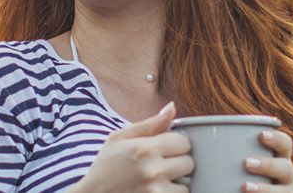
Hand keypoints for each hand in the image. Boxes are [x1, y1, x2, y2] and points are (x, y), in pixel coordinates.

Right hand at [71, 103, 192, 192]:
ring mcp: (156, 191)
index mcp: (144, 149)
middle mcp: (152, 170)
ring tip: (156, 181)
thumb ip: (150, 124)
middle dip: (177, 163)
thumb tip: (172, 107)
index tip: (164, 150)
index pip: (183, 142)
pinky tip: (155, 190)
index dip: (175, 145)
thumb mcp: (119, 139)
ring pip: (186, 184)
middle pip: (189, 163)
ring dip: (176, 183)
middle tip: (159, 166)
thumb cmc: (104, 168)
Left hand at [242, 130, 292, 191]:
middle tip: (247, 162)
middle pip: (285, 168)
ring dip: (264, 188)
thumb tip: (201, 127)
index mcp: (280, 156)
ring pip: (282, 190)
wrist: (246, 191)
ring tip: (245, 186)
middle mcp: (287, 173)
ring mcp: (286, 191)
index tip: (261, 135)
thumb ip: (237, 149)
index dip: (276, 139)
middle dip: (267, 165)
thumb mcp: (245, 159)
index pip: (285, 144)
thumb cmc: (243, 172)